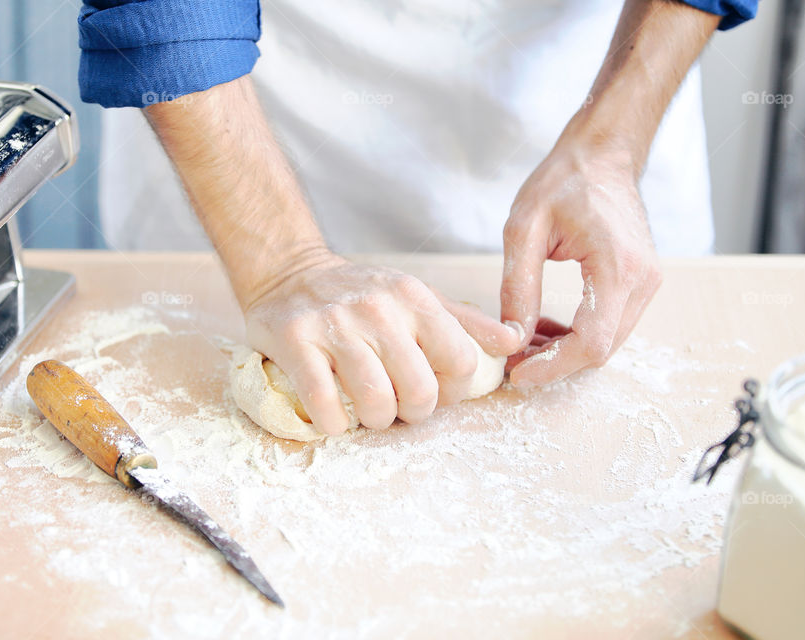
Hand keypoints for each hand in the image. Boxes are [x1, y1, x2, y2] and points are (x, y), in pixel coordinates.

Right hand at [244, 252, 520, 434]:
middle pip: (420, 388)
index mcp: (414, 298)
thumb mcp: (416, 298)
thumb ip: (466, 323)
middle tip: (398, 409)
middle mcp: (377, 308)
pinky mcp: (294, 341)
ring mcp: (334, 324)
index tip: (434, 392)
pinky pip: (323, 402)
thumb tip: (515, 341)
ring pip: (374, 399)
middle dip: (413, 413)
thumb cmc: (361, 295)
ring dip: (375, 421)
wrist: (289, 273)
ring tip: (368, 414)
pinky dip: (333, 424)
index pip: (461, 360)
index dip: (453, 390)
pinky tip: (334, 419)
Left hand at [500, 139, 661, 386]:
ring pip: (606, 342)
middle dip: (554, 363)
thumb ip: (518, 286)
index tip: (516, 374)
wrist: (602, 155)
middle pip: (601, 350)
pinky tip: (542, 324)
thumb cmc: (564, 181)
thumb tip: (511, 337)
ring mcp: (646, 283)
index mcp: (618, 267)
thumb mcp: (524, 228)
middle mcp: (642, 281)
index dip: (552, 367)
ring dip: (563, 350)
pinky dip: (576, 335)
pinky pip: (609, 325)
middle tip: (511, 360)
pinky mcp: (639, 283)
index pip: (592, 342)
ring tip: (522, 338)